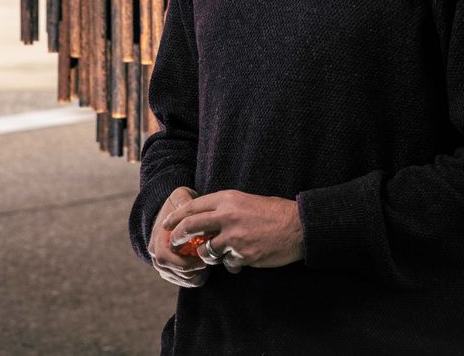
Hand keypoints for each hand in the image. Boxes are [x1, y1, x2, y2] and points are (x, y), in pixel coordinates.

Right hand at [148, 186, 210, 287]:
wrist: (177, 212)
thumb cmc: (180, 204)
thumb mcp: (180, 196)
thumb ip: (182, 200)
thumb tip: (185, 208)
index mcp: (156, 238)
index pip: (165, 257)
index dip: (184, 261)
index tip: (202, 257)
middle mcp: (156, 254)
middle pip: (173, 271)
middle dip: (192, 270)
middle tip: (208, 262)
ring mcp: (163, 264)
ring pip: (180, 279)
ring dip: (196, 275)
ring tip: (209, 263)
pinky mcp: (172, 271)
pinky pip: (184, 282)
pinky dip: (196, 279)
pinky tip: (206, 269)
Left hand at [159, 190, 305, 272]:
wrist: (297, 226)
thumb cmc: (272, 212)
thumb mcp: (244, 201)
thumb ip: (223, 209)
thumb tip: (203, 219)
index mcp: (227, 199)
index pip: (192, 207)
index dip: (175, 217)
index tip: (166, 225)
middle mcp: (227, 216)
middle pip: (191, 226)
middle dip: (178, 237)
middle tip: (174, 244)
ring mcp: (234, 237)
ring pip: (207, 251)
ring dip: (208, 256)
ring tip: (218, 254)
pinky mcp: (243, 254)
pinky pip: (227, 263)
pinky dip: (231, 264)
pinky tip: (241, 260)